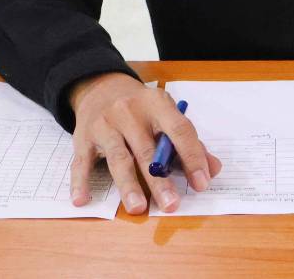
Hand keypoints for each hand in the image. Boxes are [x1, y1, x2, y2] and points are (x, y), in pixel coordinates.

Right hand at [67, 72, 222, 213]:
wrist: (101, 87)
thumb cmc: (141, 108)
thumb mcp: (166, 114)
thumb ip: (189, 142)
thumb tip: (213, 170)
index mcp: (157, 104)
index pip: (179, 130)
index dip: (192, 157)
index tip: (202, 183)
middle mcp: (129, 112)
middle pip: (146, 149)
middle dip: (159, 180)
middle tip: (171, 204)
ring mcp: (104, 124)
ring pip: (118, 158)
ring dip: (128, 184)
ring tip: (138, 207)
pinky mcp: (83, 137)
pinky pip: (82, 162)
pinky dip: (81, 182)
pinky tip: (83, 200)